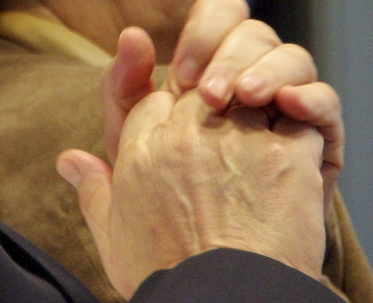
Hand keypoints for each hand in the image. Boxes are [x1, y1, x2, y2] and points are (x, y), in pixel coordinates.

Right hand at [58, 89, 326, 298]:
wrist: (223, 301)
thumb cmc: (169, 275)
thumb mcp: (113, 235)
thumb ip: (92, 188)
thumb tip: (69, 161)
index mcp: (143, 146)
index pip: (159, 99)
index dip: (177, 117)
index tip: (191, 145)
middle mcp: (188, 131)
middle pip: (206, 91)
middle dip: (220, 110)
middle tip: (234, 151)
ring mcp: (239, 138)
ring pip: (255, 97)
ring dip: (263, 120)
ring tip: (267, 158)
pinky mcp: (285, 153)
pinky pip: (302, 120)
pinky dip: (303, 136)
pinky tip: (298, 163)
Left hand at [100, 0, 343, 210]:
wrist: (207, 271)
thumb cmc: (163, 205)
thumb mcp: (131, 147)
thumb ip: (122, 91)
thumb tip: (130, 35)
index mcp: (205, 72)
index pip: (213, 21)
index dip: (199, 37)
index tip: (181, 76)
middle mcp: (248, 80)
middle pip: (252, 34)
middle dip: (229, 55)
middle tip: (209, 94)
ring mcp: (285, 108)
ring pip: (291, 57)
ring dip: (267, 70)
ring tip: (246, 98)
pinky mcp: (317, 141)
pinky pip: (325, 102)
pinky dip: (310, 96)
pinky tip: (288, 105)